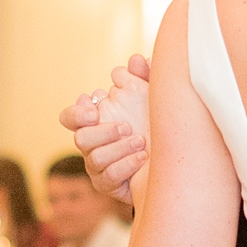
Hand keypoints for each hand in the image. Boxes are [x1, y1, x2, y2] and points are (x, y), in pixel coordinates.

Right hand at [60, 55, 150, 207]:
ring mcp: (98, 167)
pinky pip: (107, 177)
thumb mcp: (154, 98)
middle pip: (80, 138)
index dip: (77, 113)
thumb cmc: (157, 125)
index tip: (94, 109)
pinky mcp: (108, 185)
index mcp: (96, 122)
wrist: (175, 162)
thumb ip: (145, 77)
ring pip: (94, 158)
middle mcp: (93, 144)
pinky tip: (143, 156)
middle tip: (126, 126)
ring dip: (117, 148)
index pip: (70, 117)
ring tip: (141, 141)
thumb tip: (135, 60)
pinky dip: (125, 165)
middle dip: (101, 132)